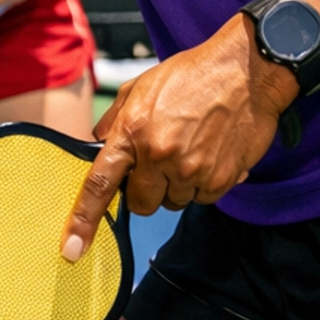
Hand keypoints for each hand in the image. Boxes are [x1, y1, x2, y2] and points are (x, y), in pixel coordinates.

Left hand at [60, 13, 291, 260]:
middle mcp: (159, 156)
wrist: (246, 71)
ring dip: (177, 185)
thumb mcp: (139, 87)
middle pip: (141, 203)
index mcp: (132, 133)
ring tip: (190, 148)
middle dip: (145, 190)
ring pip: (174, 201)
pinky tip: (211, 153)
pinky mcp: (220, 179)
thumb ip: (114, 121)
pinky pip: (202, 199)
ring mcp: (191, 170)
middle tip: (159, 163)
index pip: (100, 184)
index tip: (73, 248)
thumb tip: (99, 146)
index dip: (84, 220)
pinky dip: (204, 183)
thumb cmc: (191, 75)